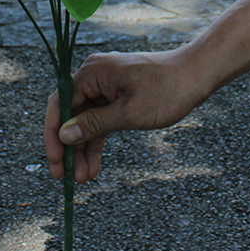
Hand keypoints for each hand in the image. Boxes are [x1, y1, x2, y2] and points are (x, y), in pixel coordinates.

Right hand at [44, 46, 202, 181]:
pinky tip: (94, 164)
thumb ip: (94, 124)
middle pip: (70, 113)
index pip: (60, 104)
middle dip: (68, 146)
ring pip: (85, 119)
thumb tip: (64, 135)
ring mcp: (106, 85)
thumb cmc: (165, 91)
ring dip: (82, 148)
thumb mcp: (128, 113)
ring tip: (83, 177)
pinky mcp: (117, 94)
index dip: (53, 134)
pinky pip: (100, 118)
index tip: (55, 161)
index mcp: (92, 72)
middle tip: (64, 176)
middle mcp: (94, 75)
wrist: (196, 75)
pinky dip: (97, 139)